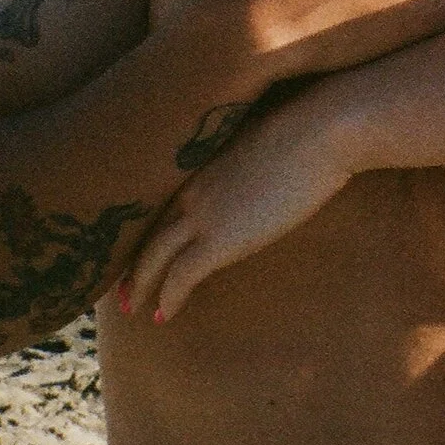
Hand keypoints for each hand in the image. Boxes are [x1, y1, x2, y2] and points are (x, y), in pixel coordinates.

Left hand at [124, 87, 352, 322]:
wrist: (322, 131)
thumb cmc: (312, 128)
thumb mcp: (268, 142)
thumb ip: (250, 162)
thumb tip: (259, 176)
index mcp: (202, 163)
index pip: (161, 205)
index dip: (147, 232)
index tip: (138, 252)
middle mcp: (191, 188)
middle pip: (148, 233)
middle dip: (132, 266)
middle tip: (122, 292)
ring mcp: (202, 214)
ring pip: (154, 258)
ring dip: (141, 286)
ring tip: (134, 310)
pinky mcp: (220, 240)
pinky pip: (181, 277)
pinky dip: (168, 299)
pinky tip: (163, 316)